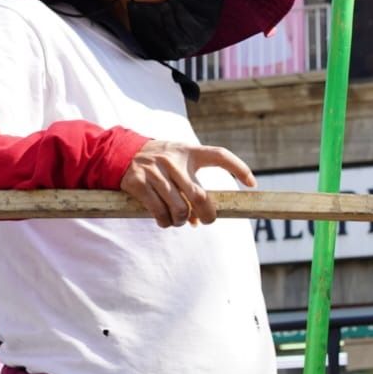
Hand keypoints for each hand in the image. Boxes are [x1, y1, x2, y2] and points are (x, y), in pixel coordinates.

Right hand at [121, 140, 256, 228]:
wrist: (119, 152)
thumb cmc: (158, 163)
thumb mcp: (177, 165)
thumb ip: (191, 187)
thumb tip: (200, 220)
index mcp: (188, 152)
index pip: (219, 155)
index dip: (238, 168)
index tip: (253, 183)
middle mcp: (173, 160)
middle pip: (199, 196)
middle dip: (207, 214)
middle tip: (206, 221)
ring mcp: (155, 171)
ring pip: (180, 208)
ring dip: (182, 221)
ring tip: (179, 221)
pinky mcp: (138, 183)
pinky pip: (158, 211)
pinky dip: (164, 221)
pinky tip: (164, 221)